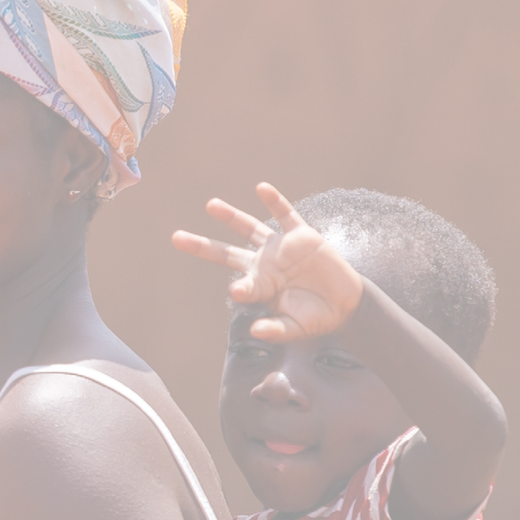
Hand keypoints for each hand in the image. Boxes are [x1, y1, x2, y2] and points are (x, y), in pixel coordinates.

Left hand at [170, 182, 364, 341]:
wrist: (344, 304)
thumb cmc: (314, 318)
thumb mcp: (294, 329)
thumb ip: (275, 330)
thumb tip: (255, 332)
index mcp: (259, 286)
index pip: (241, 284)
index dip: (240, 288)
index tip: (237, 291)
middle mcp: (264, 264)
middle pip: (226, 252)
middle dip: (202, 245)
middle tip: (176, 238)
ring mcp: (281, 248)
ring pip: (250, 228)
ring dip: (231, 216)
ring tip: (210, 205)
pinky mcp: (303, 236)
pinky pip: (286, 215)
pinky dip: (275, 201)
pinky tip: (261, 188)